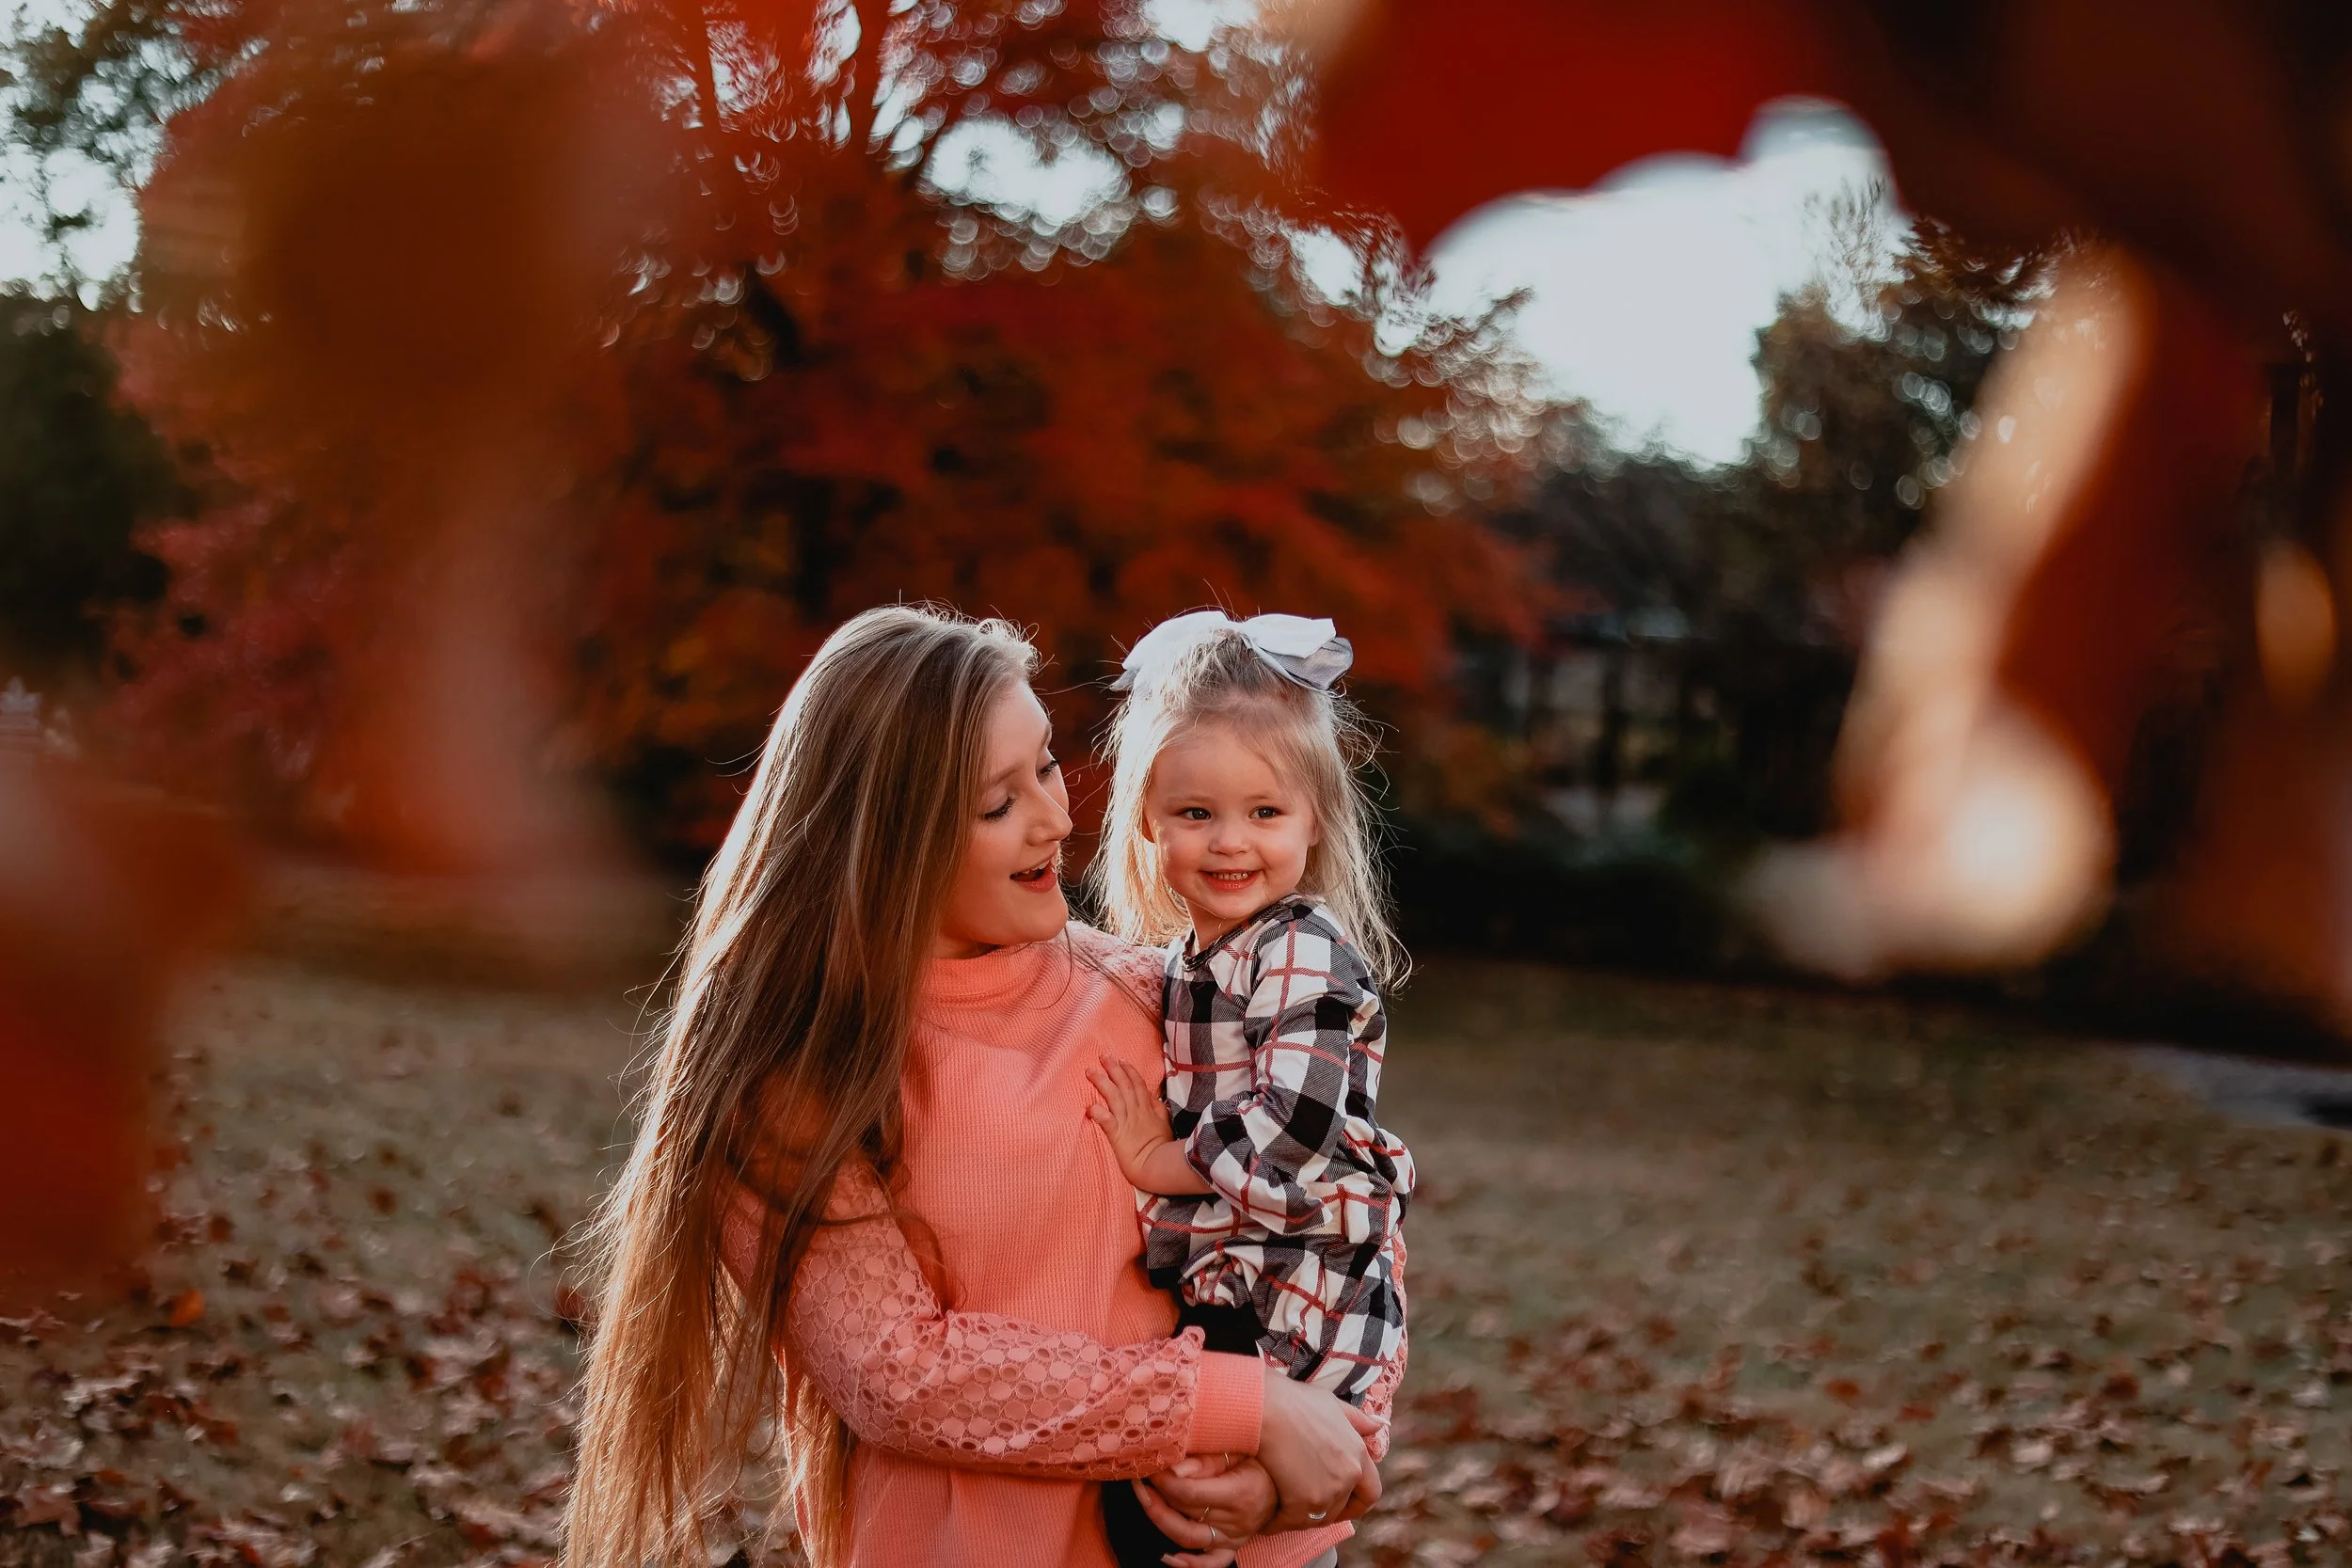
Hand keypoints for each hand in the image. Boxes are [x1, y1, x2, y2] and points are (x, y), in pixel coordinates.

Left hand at [1086, 1057, 1178, 1182]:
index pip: (1138, 1084)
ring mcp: (1127, 1123)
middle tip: (1103, 1056)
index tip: (1121, 1059)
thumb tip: (1155, 1096)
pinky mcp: (1118, 1136)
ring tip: (1091, 1072)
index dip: (1129, 1071)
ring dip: (1102, 1083)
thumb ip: (1158, 1109)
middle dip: (1113, 1069)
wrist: (1158, 1167)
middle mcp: (1136, 1112)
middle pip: (1124, 1085)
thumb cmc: (1161, 1148)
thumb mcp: (1164, 1124)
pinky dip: (1099, 1114)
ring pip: (1114, 1097)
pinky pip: (1107, 1122)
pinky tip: (1090, 1106)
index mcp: (1147, 1109)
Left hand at [1134, 1454, 1274, 1567]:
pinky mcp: (1232, 1546)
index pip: (1190, 1493)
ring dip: (1161, 1520)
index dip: (1164, 1481)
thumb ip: (1207, 1460)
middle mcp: (1238, 1521)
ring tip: (1144, 1499)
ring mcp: (1235, 1537)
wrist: (1285, 1483)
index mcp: (1240, 1493)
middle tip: (1139, 1475)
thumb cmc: (1259, 1461)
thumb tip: (1174, 1469)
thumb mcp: (1239, 1451)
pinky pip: (1211, 1563)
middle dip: (1157, 1493)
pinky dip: (1190, 1564)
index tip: (1149, 1466)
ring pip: (1190, 1537)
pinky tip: (1168, 1556)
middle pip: (1185, 1513)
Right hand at [1254, 1370, 1382, 1531]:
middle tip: (1301, 1506)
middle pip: (1340, 1510)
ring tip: (1282, 1512)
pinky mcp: (1303, 1501)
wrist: (1265, 1408)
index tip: (1340, 1503)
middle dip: (1322, 1510)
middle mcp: (1348, 1475)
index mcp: (1358, 1453)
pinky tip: (1267, 1518)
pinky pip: (1292, 1522)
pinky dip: (1279, 1522)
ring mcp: (1328, 1490)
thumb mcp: (1331, 1404)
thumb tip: (1379, 1425)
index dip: (1355, 1502)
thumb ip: (1356, 1419)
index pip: (1371, 1493)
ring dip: (1300, 1518)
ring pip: (1316, 1519)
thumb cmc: (1293, 1401)